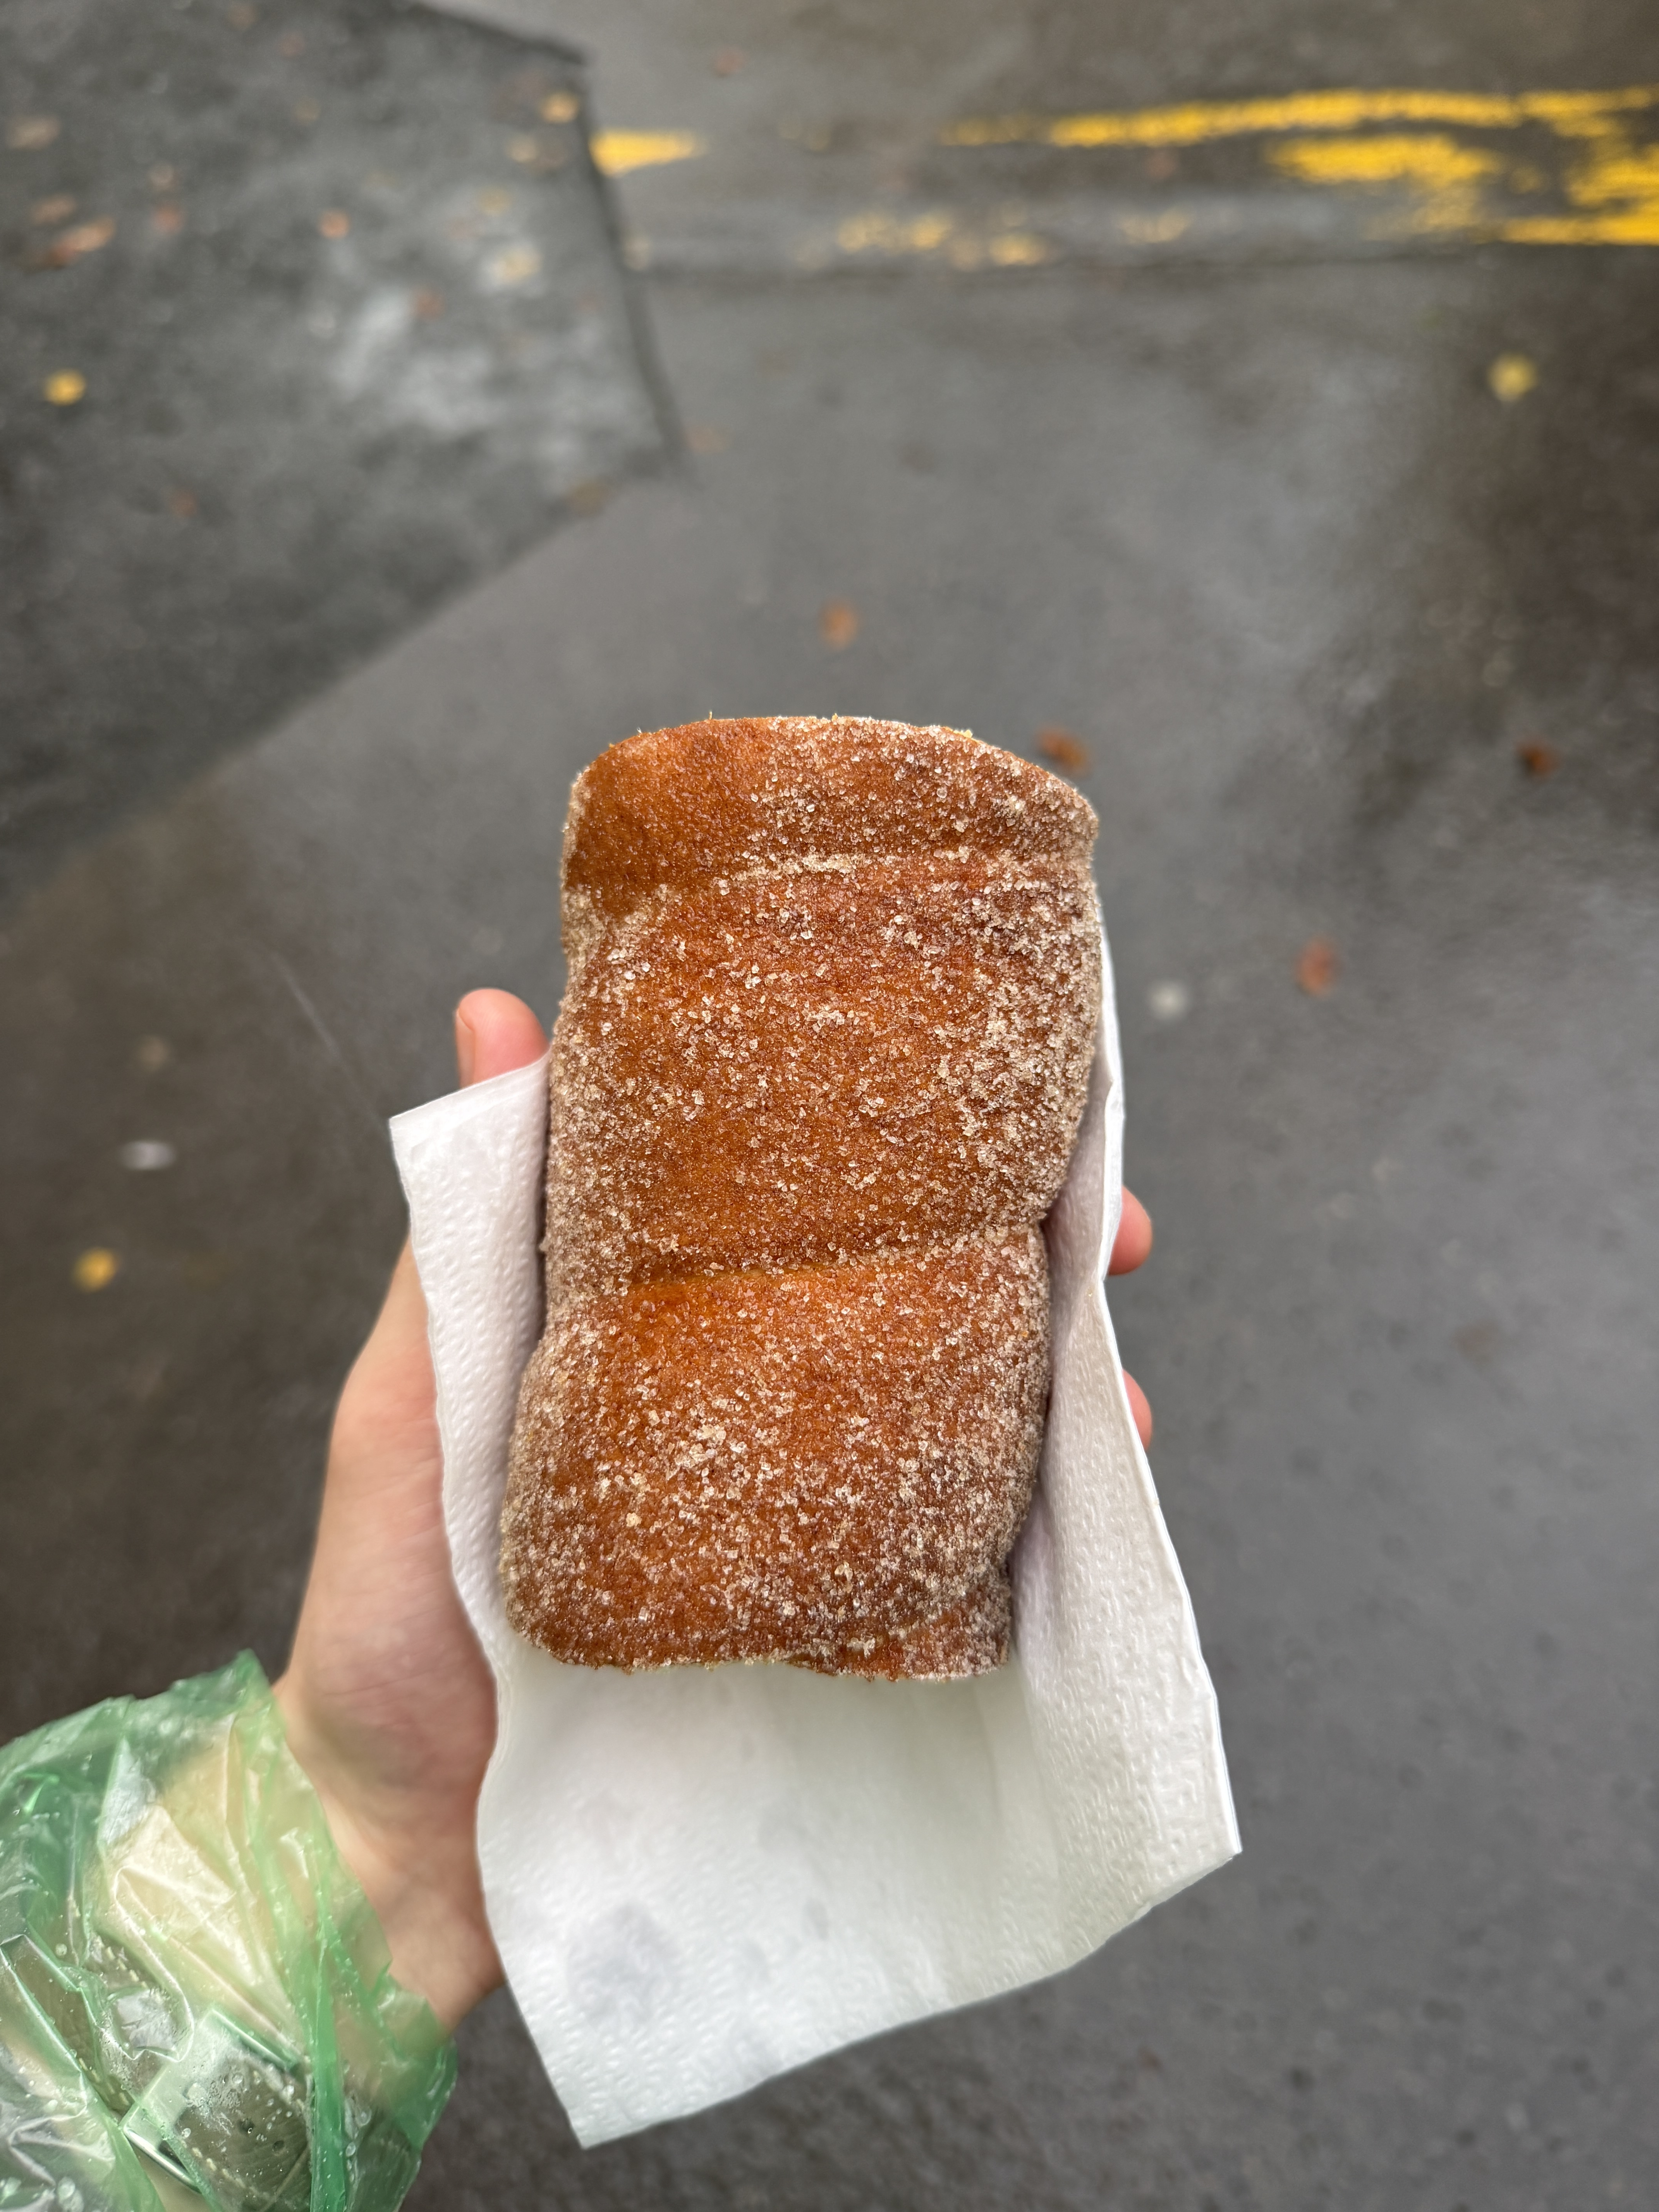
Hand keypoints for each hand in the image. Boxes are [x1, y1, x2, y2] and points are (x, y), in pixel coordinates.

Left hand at [277, 989, 1153, 2026]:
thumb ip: (464, 1232)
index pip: (800, 1202)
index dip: (898, 1142)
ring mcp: (796, 1518)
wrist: (404, 1851)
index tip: (985, 1084)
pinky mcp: (826, 1624)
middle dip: (1026, 1255)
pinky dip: (1039, 1521)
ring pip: (962, 1416)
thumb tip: (492, 1013)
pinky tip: (1095, 1487)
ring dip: (1062, 1383)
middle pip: (913, 1300)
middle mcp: (749, 1407)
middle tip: (1107, 1230)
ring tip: (1118, 1380)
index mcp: (660, 1329)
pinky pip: (954, 1553)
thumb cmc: (383, 1614)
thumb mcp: (406, 1402)